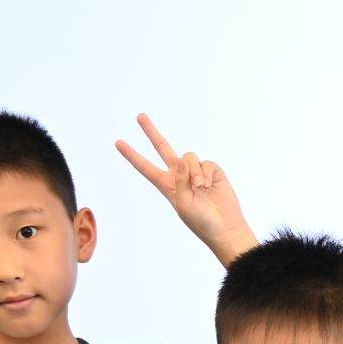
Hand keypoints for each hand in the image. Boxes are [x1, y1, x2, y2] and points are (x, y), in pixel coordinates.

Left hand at [116, 113, 256, 261]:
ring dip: (194, 172)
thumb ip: (179, 180)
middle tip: (139, 116)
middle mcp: (179, 175)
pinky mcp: (212, 171)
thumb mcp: (182, 202)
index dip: (132, 155)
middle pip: (163, 148)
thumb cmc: (200, 220)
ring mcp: (196, 171)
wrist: (224, 227)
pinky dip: (206, 173)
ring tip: (200, 188)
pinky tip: (209, 186)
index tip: (118, 143)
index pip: (145, 167)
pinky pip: (206, 162)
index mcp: (167, 185)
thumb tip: (180, 158)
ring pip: (188, 157)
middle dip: (151, 132)